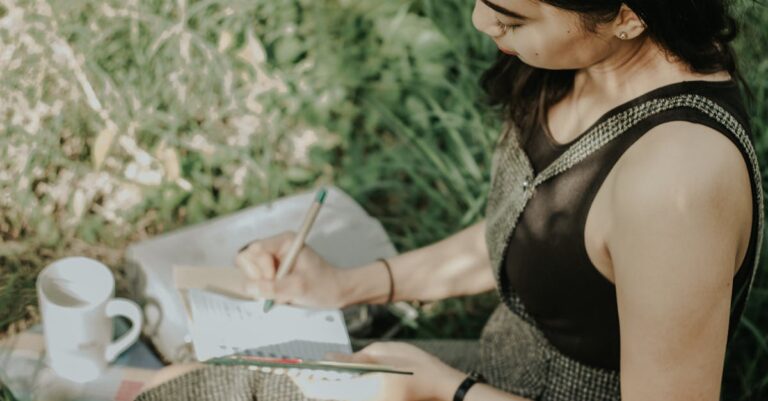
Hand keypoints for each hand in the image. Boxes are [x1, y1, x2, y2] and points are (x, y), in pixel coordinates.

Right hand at [235, 231, 345, 307]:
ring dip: (260, 285)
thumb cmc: (323, 285)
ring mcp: (271, 261)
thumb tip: (250, 288)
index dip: (260, 266)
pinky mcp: (270, 273)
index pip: (256, 249)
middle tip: (275, 287)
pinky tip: (280, 295)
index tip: (274, 278)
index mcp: (284, 242)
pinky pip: (255, 282)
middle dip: (257, 276)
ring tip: (280, 292)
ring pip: (248, 272)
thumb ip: (274, 288)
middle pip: (246, 259)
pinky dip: (263, 291)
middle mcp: (275, 248)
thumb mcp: (299, 287)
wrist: (335, 292)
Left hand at [290, 342, 463, 400]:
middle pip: (324, 395)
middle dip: (307, 381)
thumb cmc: (418, 367)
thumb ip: (352, 360)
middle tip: (294, 365)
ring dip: (321, 386)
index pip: (320, 387)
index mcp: (362, 392)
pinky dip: (336, 388)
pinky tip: (332, 376)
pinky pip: (347, 398)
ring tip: (309, 369)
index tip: (286, 365)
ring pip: (334, 398)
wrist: (445, 388)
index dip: (300, 376)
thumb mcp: (382, 355)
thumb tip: (326, 361)